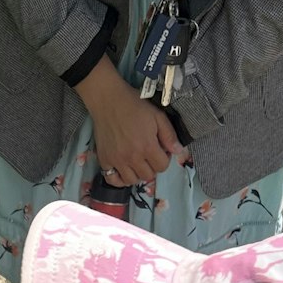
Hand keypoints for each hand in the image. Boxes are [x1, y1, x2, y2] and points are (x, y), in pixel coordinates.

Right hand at [75, 59, 184, 186]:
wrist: (108, 100)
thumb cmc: (134, 106)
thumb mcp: (157, 116)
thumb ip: (169, 135)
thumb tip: (178, 151)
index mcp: (148, 146)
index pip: (162, 166)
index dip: (164, 159)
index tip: (160, 150)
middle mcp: (132, 157)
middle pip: (148, 176)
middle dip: (152, 167)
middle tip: (149, 155)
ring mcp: (117, 161)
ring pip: (131, 181)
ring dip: (137, 174)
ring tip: (137, 163)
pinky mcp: (104, 160)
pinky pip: (112, 180)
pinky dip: (119, 179)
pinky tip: (123, 171)